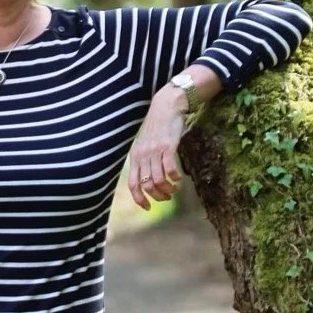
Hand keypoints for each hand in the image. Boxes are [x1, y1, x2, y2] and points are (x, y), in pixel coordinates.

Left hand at [127, 86, 188, 210]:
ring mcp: (155, 151)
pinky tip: (179, 177)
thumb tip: (148, 179)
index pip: (133, 184)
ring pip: (159, 180)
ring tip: (175, 188)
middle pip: (147, 186)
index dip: (139, 199)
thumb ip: (145, 160)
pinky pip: (170, 169)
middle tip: (168, 196)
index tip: (148, 207)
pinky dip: (175, 177)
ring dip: (169, 189)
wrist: (167, 105)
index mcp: (136, 157)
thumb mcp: (146, 144)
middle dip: (158, 196)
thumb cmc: (158, 127)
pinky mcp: (168, 146)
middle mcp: (143, 155)